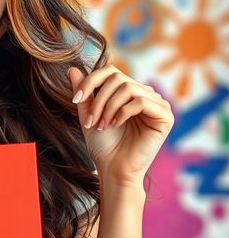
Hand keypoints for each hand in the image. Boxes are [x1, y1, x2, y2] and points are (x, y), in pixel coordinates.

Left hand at [67, 65, 174, 186]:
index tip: (75, 99)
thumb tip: (72, 68)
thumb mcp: (88, 114)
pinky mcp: (165, 116)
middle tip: (91, 121)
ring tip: (102, 125)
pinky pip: (141, 101)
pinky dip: (123, 112)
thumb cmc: (102, 145)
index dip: (91, 81)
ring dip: (108, 107)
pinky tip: (115, 125)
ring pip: (128, 88)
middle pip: (118, 78)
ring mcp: (157, 104)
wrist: (112, 169)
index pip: (110, 71)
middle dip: (98, 99)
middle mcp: (144, 95)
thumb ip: (84, 92)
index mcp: (128, 93)